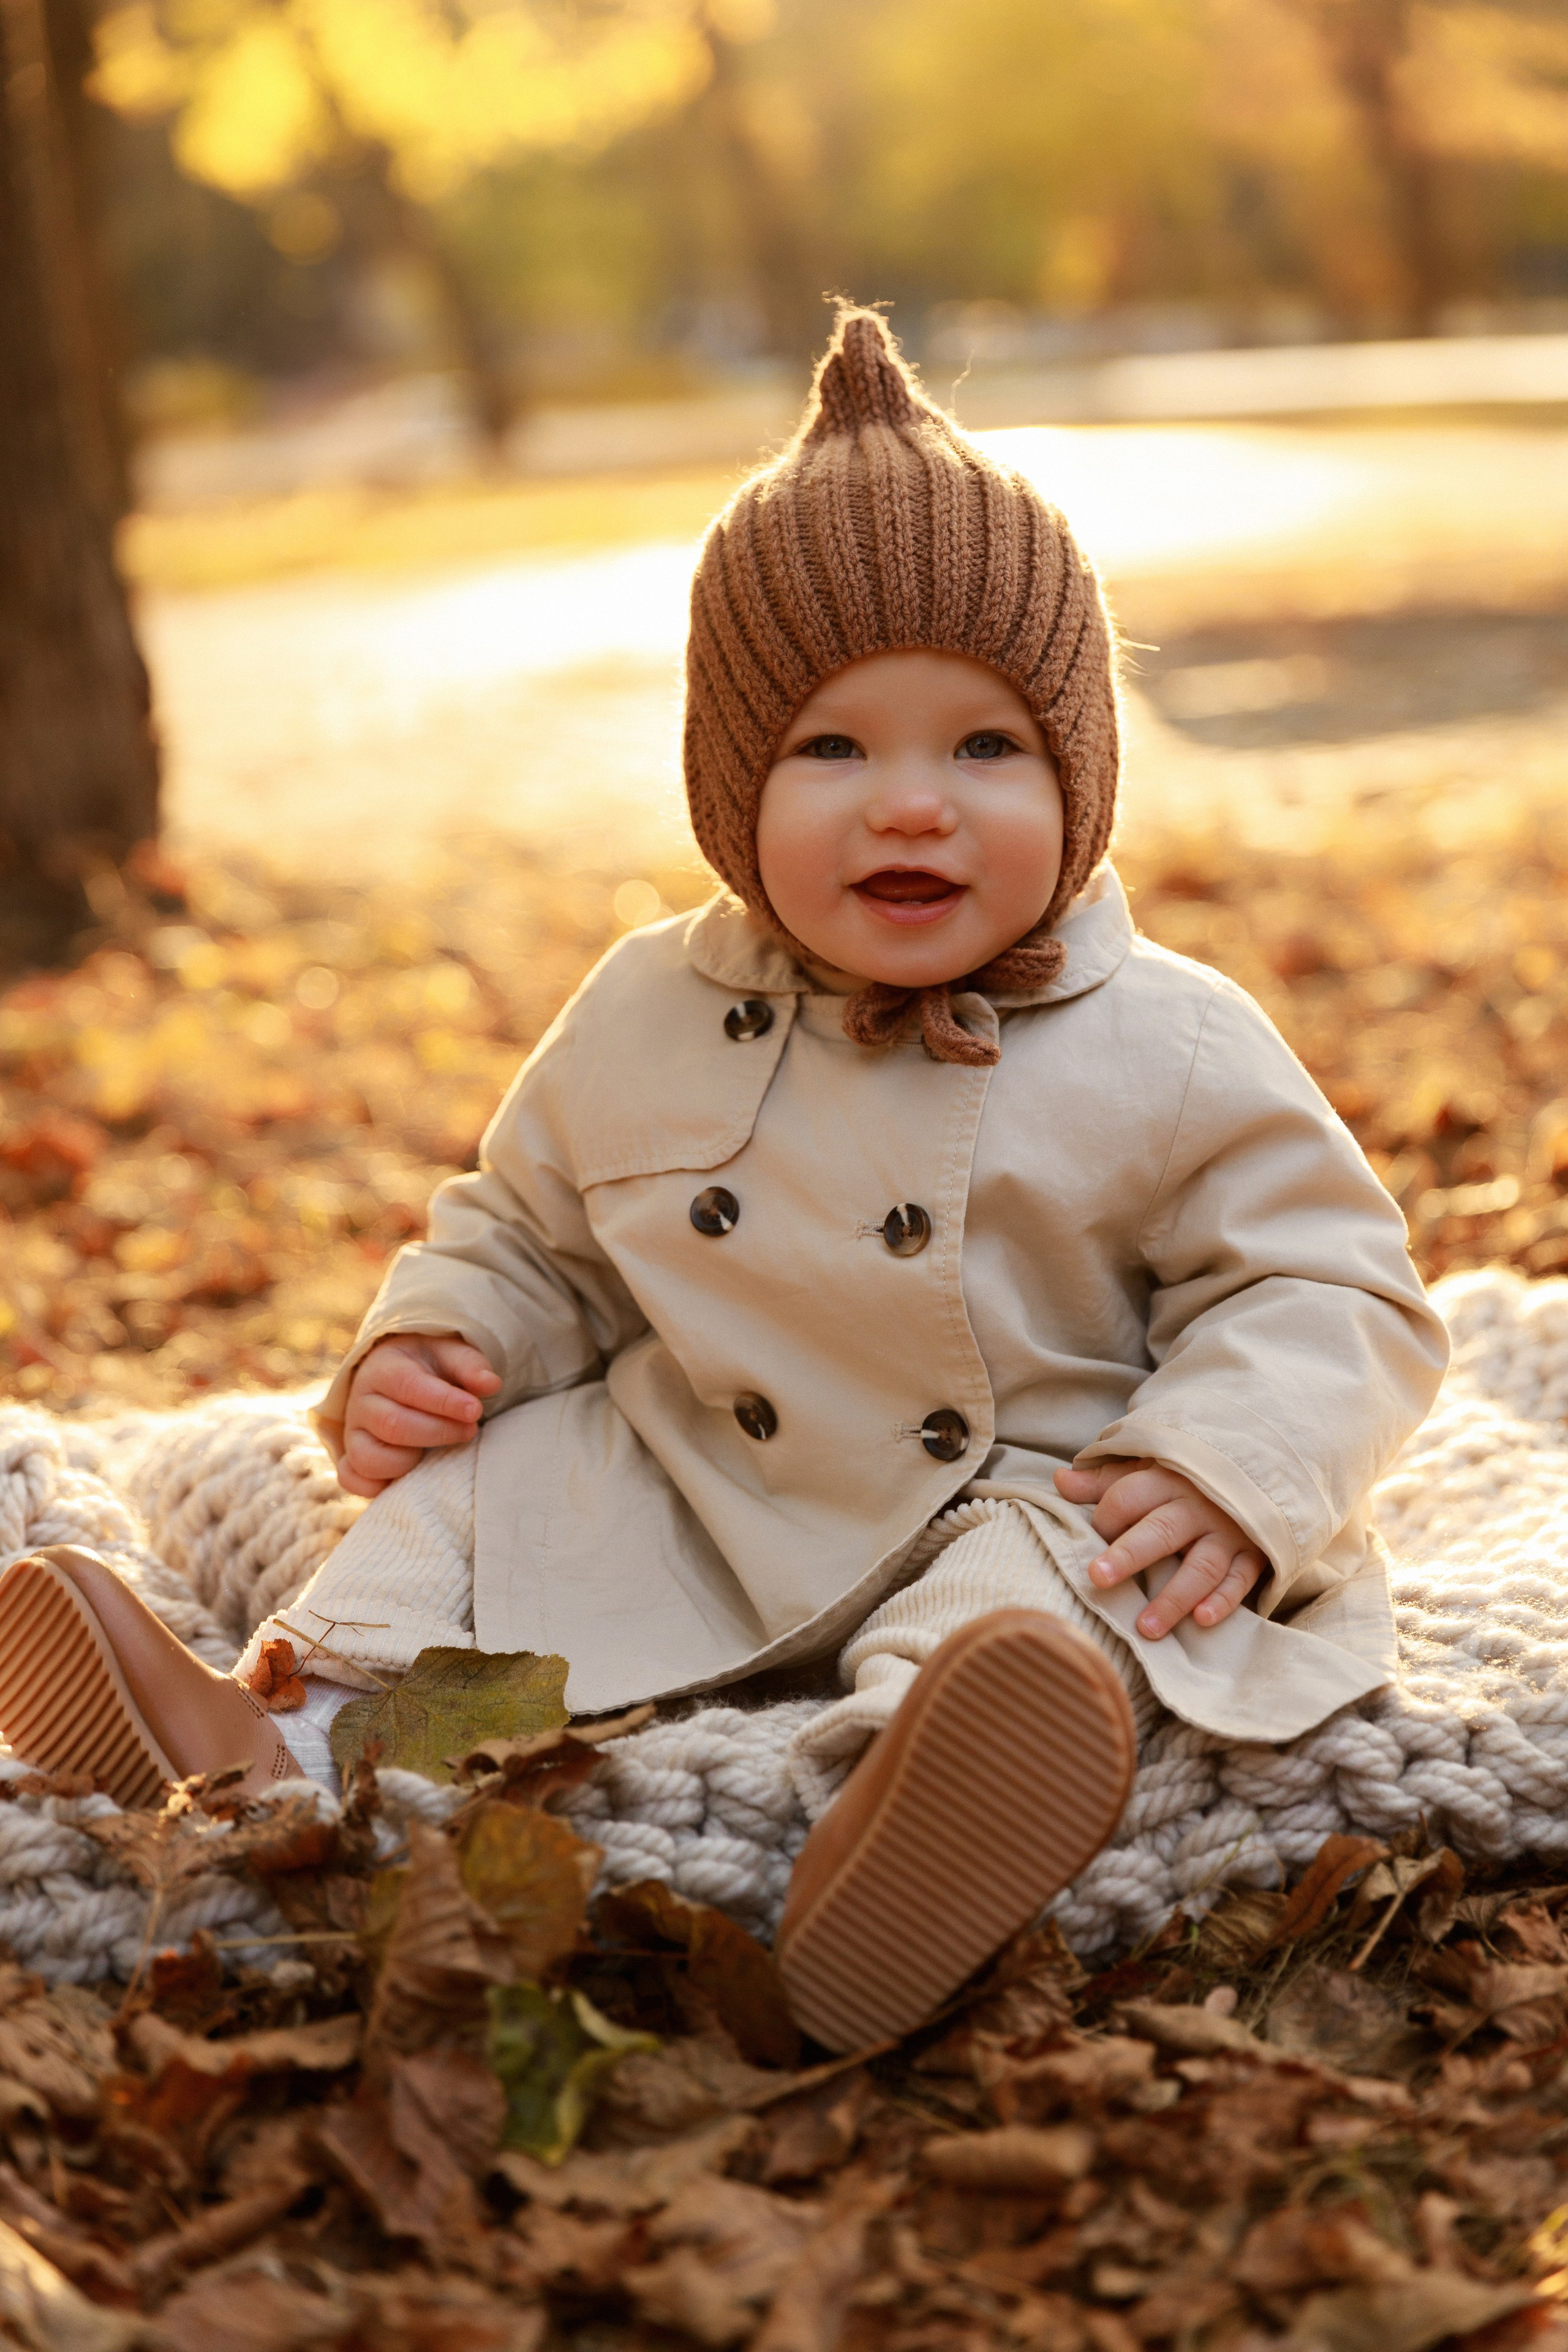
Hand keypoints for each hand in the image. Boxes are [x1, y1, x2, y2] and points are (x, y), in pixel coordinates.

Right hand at [340, 1333, 500, 1498]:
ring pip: (370, 1459)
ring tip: (436, 1451)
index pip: (407, 1386)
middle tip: (470, 1429)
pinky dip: (380, 1486)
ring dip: (411, 1461)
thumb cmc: (429, 1367)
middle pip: (393, 1425)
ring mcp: (352, 1435)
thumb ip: (469, 1366)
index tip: (476, 1410)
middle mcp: (360, 1403)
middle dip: (439, 1432)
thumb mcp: (449, 1354)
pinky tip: (410, 1475)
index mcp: (382, 1369)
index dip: (444, 1401)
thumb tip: (491, 1384)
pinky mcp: (352, 1461)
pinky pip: (355, 1482)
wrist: (397, 1376)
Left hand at [1053, 1458, 1264, 1638]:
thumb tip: (1059, 1480)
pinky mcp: (1252, 1555)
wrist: (1256, 1471)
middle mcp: (1198, 1506)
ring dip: (1174, 1597)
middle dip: (1129, 1555)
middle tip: (1098, 1579)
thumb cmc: (1186, 1479)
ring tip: (1145, 1627)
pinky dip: (1223, 1600)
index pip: (1128, 1497)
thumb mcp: (1147, 1470)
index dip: (1105, 1519)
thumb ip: (1104, 1481)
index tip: (1091, 1540)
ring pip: (1201, 1566)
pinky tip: (1202, 1620)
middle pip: (1161, 1531)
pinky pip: (1240, 1580)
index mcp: (1167, 1479)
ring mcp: (1228, 1532)